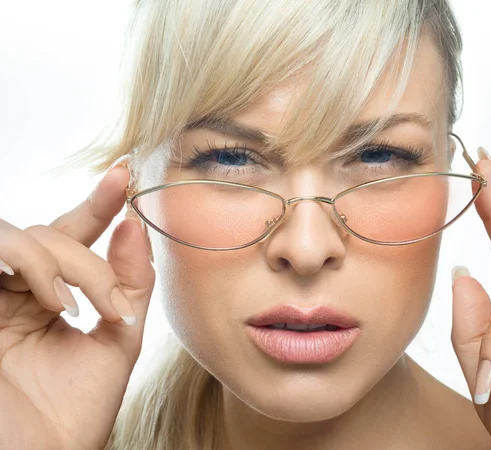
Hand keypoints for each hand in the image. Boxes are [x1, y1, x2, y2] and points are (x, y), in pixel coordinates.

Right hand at [0, 161, 154, 449]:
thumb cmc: (75, 411)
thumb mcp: (118, 339)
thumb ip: (129, 283)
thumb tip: (135, 224)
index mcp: (51, 297)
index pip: (73, 236)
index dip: (98, 202)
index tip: (126, 172)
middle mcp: (16, 291)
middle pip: (51, 235)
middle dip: (87, 260)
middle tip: (110, 305)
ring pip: (21, 237)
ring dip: (57, 260)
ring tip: (73, 305)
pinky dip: (30, 262)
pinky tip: (51, 299)